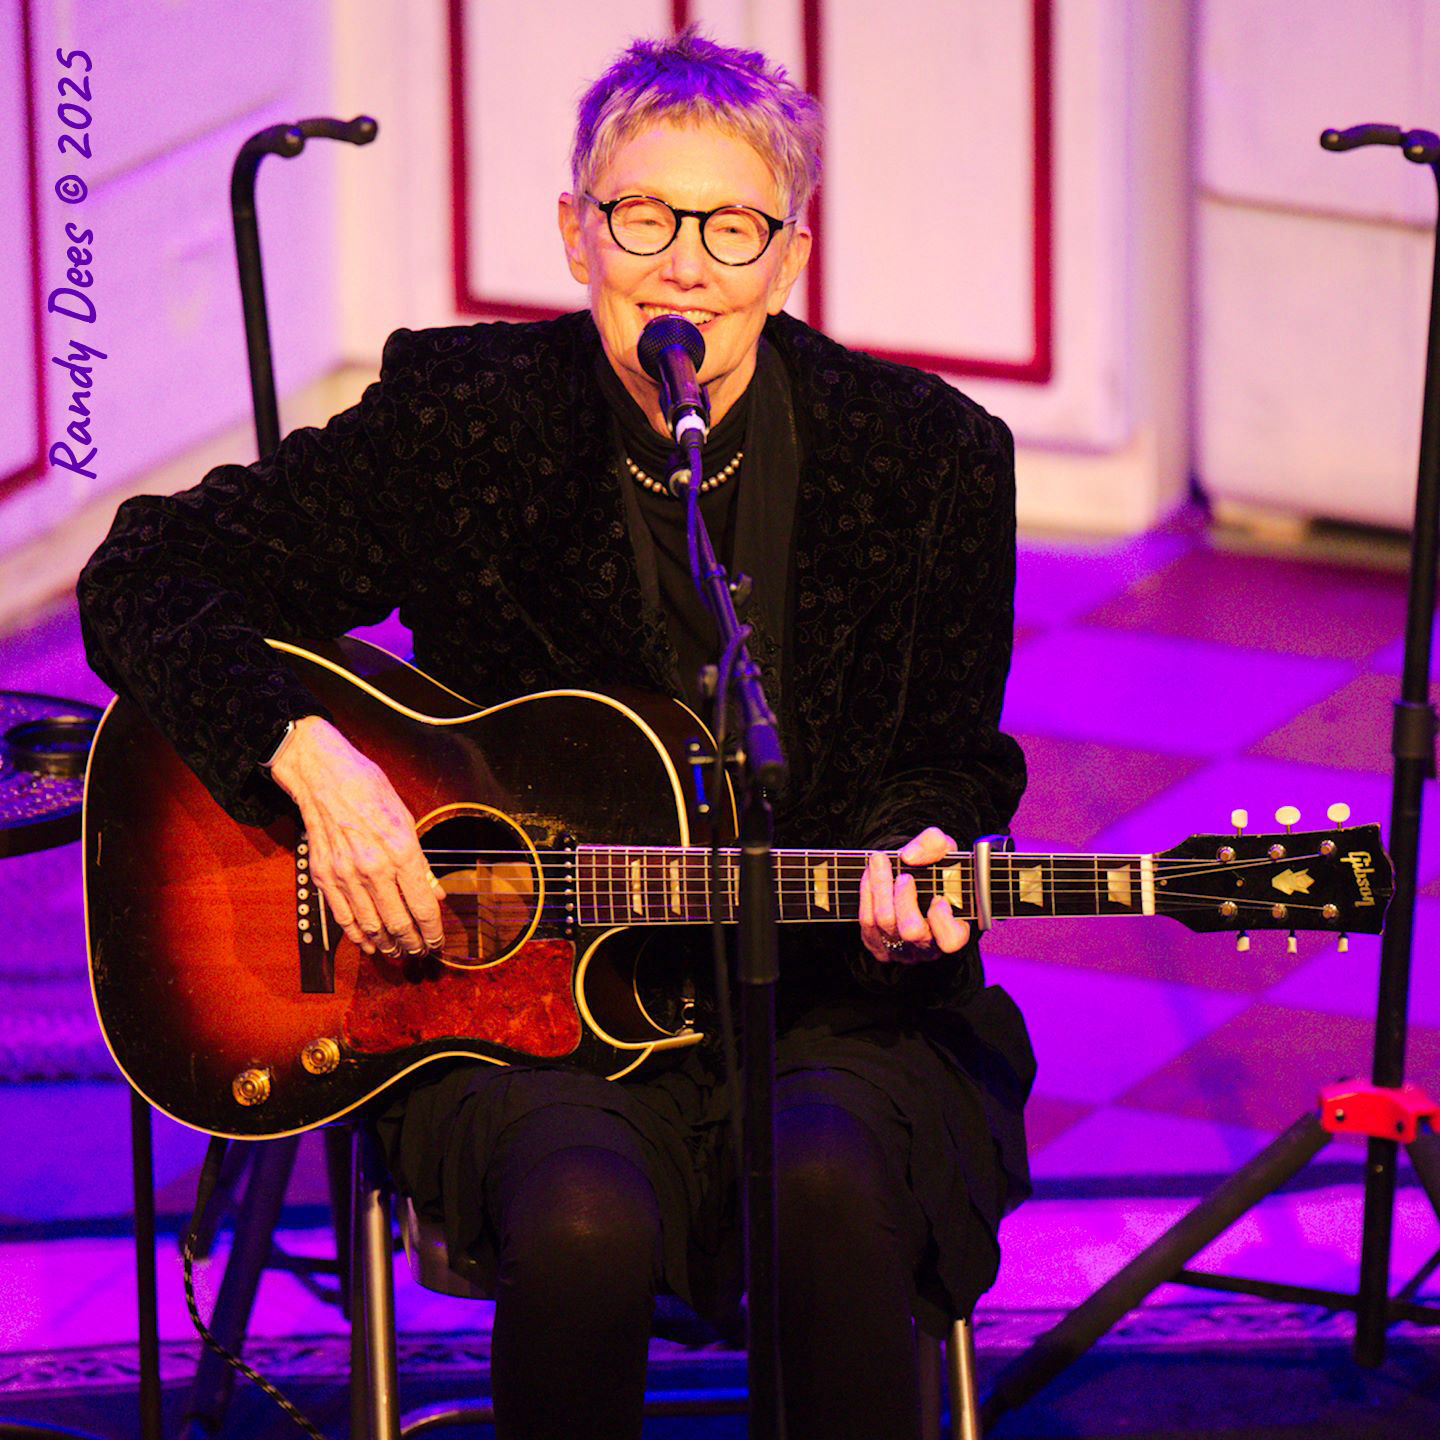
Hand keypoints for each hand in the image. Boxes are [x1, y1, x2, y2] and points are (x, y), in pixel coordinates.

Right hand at [269, 717, 444, 957]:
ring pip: (371, 926)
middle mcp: (373, 868)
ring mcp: (345, 875)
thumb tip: (435, 894)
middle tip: (421, 951)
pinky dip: (358, 936)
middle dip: (413, 943)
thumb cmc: (370, 791)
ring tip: (399, 951)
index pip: (423, 906)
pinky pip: (343, 918)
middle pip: (398, 922)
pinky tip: (369, 944)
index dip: (433, 931)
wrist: (324, 777)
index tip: (438, 942)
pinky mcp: (324, 876)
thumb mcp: (407, 820)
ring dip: (388, 944)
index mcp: (401, 850)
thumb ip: (421, 863)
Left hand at [858, 826, 969, 964]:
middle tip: (904, 876)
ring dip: (880, 887)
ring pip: (885, 923)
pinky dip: (866, 892)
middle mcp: (927, 946)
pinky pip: (867, 921)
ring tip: (879, 860)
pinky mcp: (878, 945)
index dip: (943, 922)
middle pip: (912, 931)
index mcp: (953, 930)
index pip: (951, 940)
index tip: (939, 898)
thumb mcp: (945, 851)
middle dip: (904, 899)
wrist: (916, 881)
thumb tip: (909, 856)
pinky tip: (870, 873)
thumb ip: (934, 845)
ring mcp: (901, 948)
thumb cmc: (936, 870)